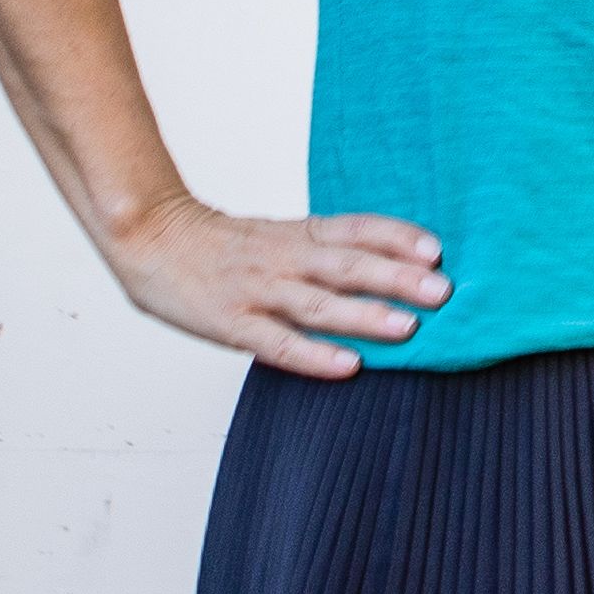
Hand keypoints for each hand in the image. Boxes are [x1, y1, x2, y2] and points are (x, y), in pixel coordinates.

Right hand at [102, 194, 448, 377]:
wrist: (150, 237)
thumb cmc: (223, 245)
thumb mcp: (278, 234)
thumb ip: (323, 249)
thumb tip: (387, 267)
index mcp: (297, 233)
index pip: (355, 228)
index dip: (396, 237)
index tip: (437, 250)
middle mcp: (283, 258)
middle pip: (346, 264)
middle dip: (396, 277)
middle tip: (443, 290)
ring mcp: (257, 291)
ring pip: (317, 304)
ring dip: (364, 315)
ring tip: (409, 328)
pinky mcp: (231, 324)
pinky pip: (278, 343)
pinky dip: (314, 355)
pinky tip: (347, 365)